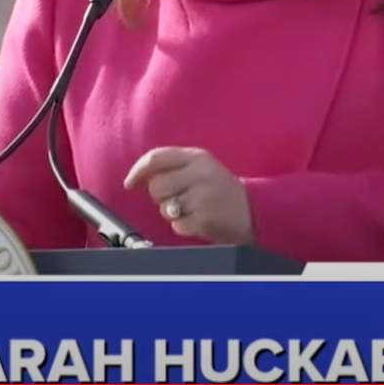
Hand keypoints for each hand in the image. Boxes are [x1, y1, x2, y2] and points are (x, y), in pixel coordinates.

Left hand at [123, 147, 254, 244]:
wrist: (253, 211)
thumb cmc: (220, 189)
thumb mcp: (201, 166)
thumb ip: (172, 165)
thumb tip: (136, 177)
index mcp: (197, 157)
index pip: (156, 158)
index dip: (138, 171)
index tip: (130, 183)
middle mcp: (200, 174)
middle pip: (156, 186)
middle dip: (161, 197)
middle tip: (178, 198)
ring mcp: (203, 197)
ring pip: (164, 208)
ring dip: (172, 213)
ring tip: (191, 209)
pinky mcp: (204, 218)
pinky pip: (177, 226)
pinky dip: (183, 227)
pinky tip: (198, 220)